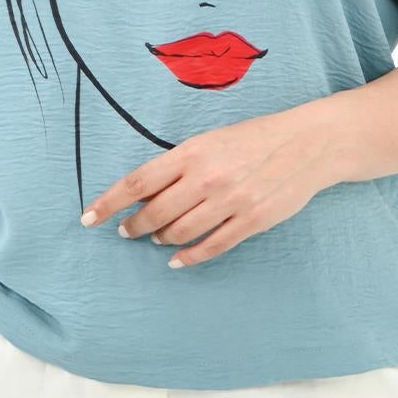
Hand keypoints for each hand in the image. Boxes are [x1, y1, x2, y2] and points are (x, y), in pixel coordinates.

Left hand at [80, 109, 330, 269]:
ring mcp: (230, 201)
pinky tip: (178, 260)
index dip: (108, 203)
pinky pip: (212, 247)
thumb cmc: (255, 137)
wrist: (308, 143)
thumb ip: (179, 164)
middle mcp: (207, 178)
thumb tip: (143, 191)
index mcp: (193, 152)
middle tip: (127, 232)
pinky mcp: (251, 221)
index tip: (89, 218)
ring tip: (156, 240)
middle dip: (134, 226)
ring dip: (162, 240)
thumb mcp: (211, 140)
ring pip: (180, 233)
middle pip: (155, 213)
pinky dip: (190, 257)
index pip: (137, 182)